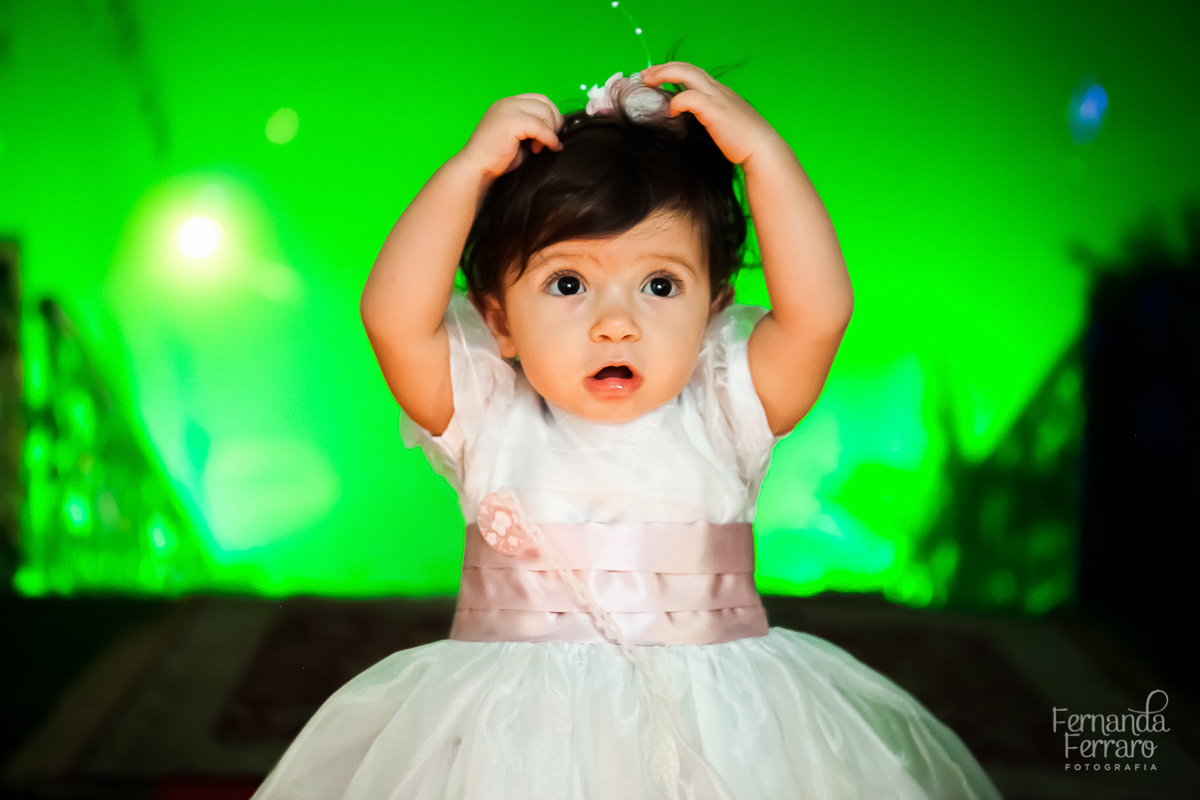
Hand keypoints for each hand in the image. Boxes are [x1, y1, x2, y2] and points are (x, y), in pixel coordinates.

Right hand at [457, 93, 563, 179]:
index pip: (539, 99)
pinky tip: (548, 148)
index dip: (551, 115)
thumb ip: (533, 127)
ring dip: (550, 131)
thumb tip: (556, 128)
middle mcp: (507, 102)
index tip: (552, 134)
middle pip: (544, 102)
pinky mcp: (511, 121)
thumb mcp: (518, 136)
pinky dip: (549, 139)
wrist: (476, 168)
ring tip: (541, 148)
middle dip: (555, 121)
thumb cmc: (496, 158)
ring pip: (545, 112)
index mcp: (507, 103)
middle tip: (551, 141)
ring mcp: (508, 109)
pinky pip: (540, 127)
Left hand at [640, 62, 781, 167]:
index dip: (674, 72)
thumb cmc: (745, 144)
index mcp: (721, 93)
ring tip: (647, 81)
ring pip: (685, 73)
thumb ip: (710, 119)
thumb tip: (692, 124)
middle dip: (663, 68)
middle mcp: (718, 90)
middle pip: (687, 67)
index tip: (657, 78)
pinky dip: (676, 102)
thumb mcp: (725, 125)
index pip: (694, 73)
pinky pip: (688, 97)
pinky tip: (670, 112)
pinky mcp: (714, 110)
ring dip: (663, 74)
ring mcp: (716, 98)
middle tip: (644, 75)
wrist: (763, 150)